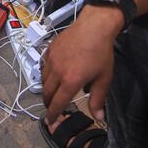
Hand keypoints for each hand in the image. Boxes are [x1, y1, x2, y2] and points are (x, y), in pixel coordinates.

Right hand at [42, 5, 124, 123]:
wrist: (95, 26)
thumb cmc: (101, 51)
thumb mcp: (103, 78)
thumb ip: (98, 99)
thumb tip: (98, 116)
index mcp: (71, 81)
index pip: (57, 103)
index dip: (53, 114)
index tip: (50, 121)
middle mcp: (58, 71)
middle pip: (47, 93)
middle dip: (49, 103)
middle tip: (53, 107)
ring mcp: (52, 60)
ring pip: (43, 80)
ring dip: (47, 88)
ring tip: (54, 91)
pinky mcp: (50, 50)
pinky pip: (43, 66)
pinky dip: (46, 74)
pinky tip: (54, 74)